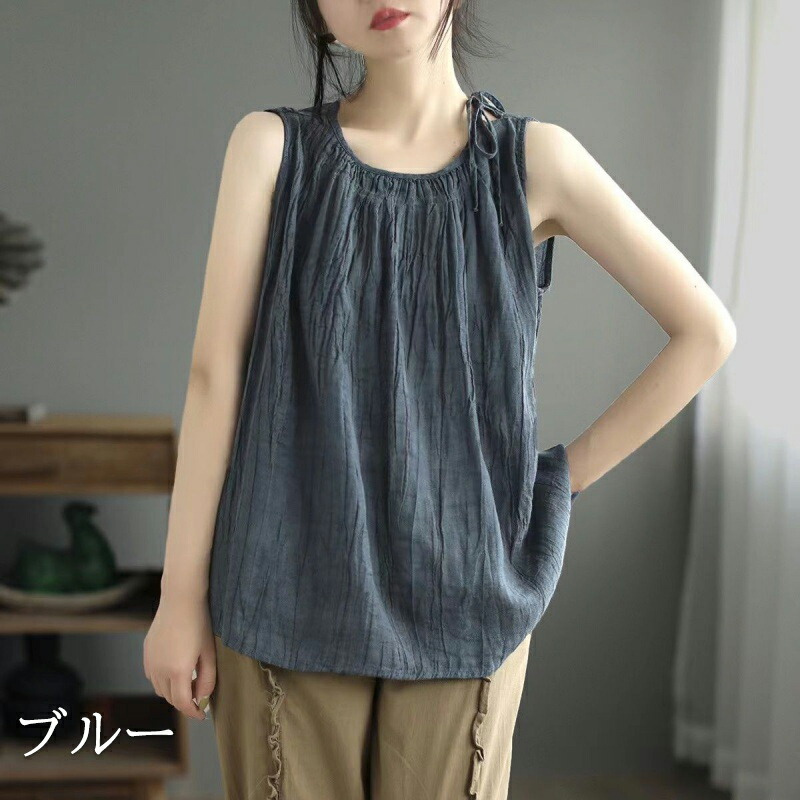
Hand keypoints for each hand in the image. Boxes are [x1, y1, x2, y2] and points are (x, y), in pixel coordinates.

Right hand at [143, 590, 215, 721]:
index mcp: (178, 671)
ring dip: (173, 692)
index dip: (193, 712)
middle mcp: (160, 670)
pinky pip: (153, 676)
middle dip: (185, 702)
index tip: (202, 714)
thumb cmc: (199, 624)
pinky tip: (175, 670)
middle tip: (199, 695)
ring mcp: (150, 661)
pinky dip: (163, 680)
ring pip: (160, 689)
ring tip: (189, 682)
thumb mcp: (209, 653)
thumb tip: (203, 698)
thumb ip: (207, 679)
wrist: (180, 600)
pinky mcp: (146, 653)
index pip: (183, 703)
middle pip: (171, 699)